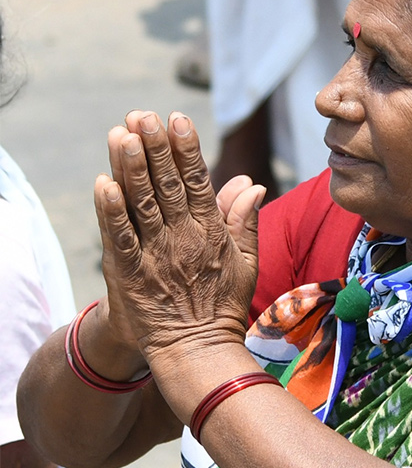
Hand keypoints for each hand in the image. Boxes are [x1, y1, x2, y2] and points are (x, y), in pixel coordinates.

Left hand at [94, 111, 265, 372]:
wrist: (199, 352)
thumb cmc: (223, 307)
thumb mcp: (246, 262)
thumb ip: (246, 221)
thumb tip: (252, 184)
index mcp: (211, 232)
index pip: (198, 181)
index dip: (186, 149)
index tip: (177, 118)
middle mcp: (183, 238)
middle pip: (166, 184)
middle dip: (154, 147)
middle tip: (142, 115)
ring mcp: (155, 256)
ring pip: (142, 204)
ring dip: (131, 168)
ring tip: (121, 133)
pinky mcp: (130, 275)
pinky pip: (118, 239)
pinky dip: (110, 213)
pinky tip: (102, 183)